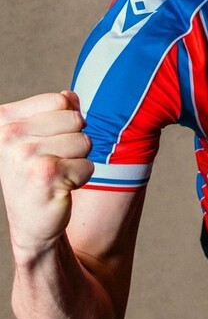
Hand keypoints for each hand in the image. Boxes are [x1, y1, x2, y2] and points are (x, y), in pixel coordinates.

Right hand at [0, 91, 93, 260]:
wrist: (31, 222)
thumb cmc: (35, 173)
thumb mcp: (38, 137)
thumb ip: (56, 111)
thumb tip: (71, 96)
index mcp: (5, 119)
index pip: (62, 101)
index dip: (67, 120)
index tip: (48, 140)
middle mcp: (9, 135)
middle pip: (76, 120)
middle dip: (75, 141)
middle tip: (53, 161)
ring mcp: (26, 155)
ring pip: (85, 142)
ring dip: (78, 160)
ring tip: (56, 174)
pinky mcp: (45, 176)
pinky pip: (88, 165)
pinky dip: (81, 177)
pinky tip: (60, 187)